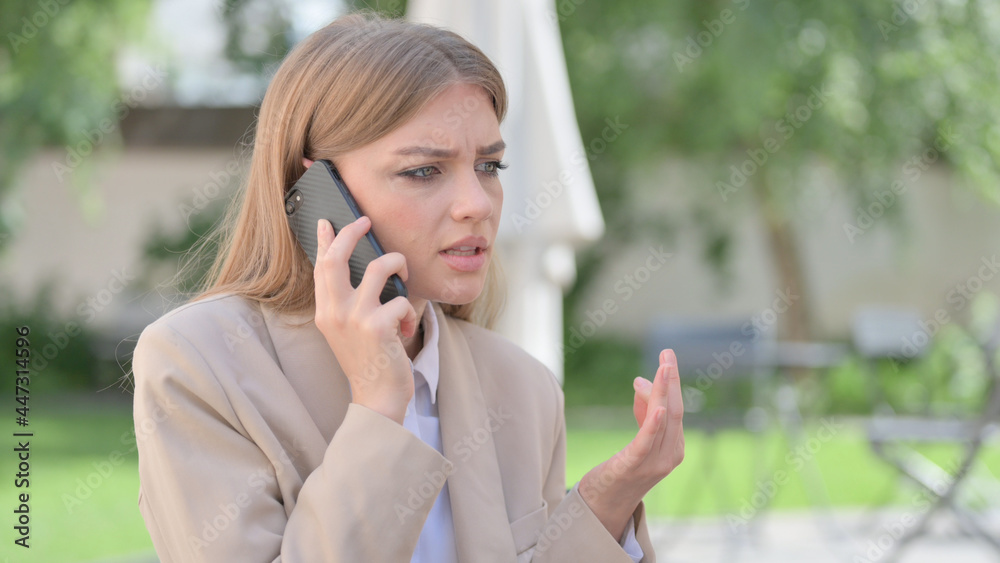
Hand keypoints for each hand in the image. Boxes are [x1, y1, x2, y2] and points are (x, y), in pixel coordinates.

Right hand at [313, 215, 417, 424]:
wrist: (377, 399)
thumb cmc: (370, 361)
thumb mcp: (349, 331)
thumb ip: (348, 303)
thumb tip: (361, 269)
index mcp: (326, 312)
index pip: (321, 267)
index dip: (325, 241)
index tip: (327, 222)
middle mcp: (335, 312)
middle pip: (338, 257)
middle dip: (352, 232)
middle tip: (366, 221)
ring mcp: (355, 319)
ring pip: (379, 267)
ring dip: (399, 266)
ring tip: (404, 281)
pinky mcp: (377, 327)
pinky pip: (400, 299)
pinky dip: (409, 312)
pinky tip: (405, 329)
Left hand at [578, 349, 684, 540]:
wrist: (604, 506)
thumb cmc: (621, 470)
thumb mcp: (636, 436)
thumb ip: (642, 411)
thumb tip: (640, 381)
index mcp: (673, 447)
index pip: (676, 409)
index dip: (670, 383)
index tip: (666, 357)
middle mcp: (670, 455)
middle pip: (675, 411)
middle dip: (671, 381)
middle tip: (668, 354)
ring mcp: (654, 463)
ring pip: (664, 421)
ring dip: (664, 392)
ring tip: (665, 368)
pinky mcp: (634, 467)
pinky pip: (647, 442)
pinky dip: (655, 424)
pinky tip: (660, 408)